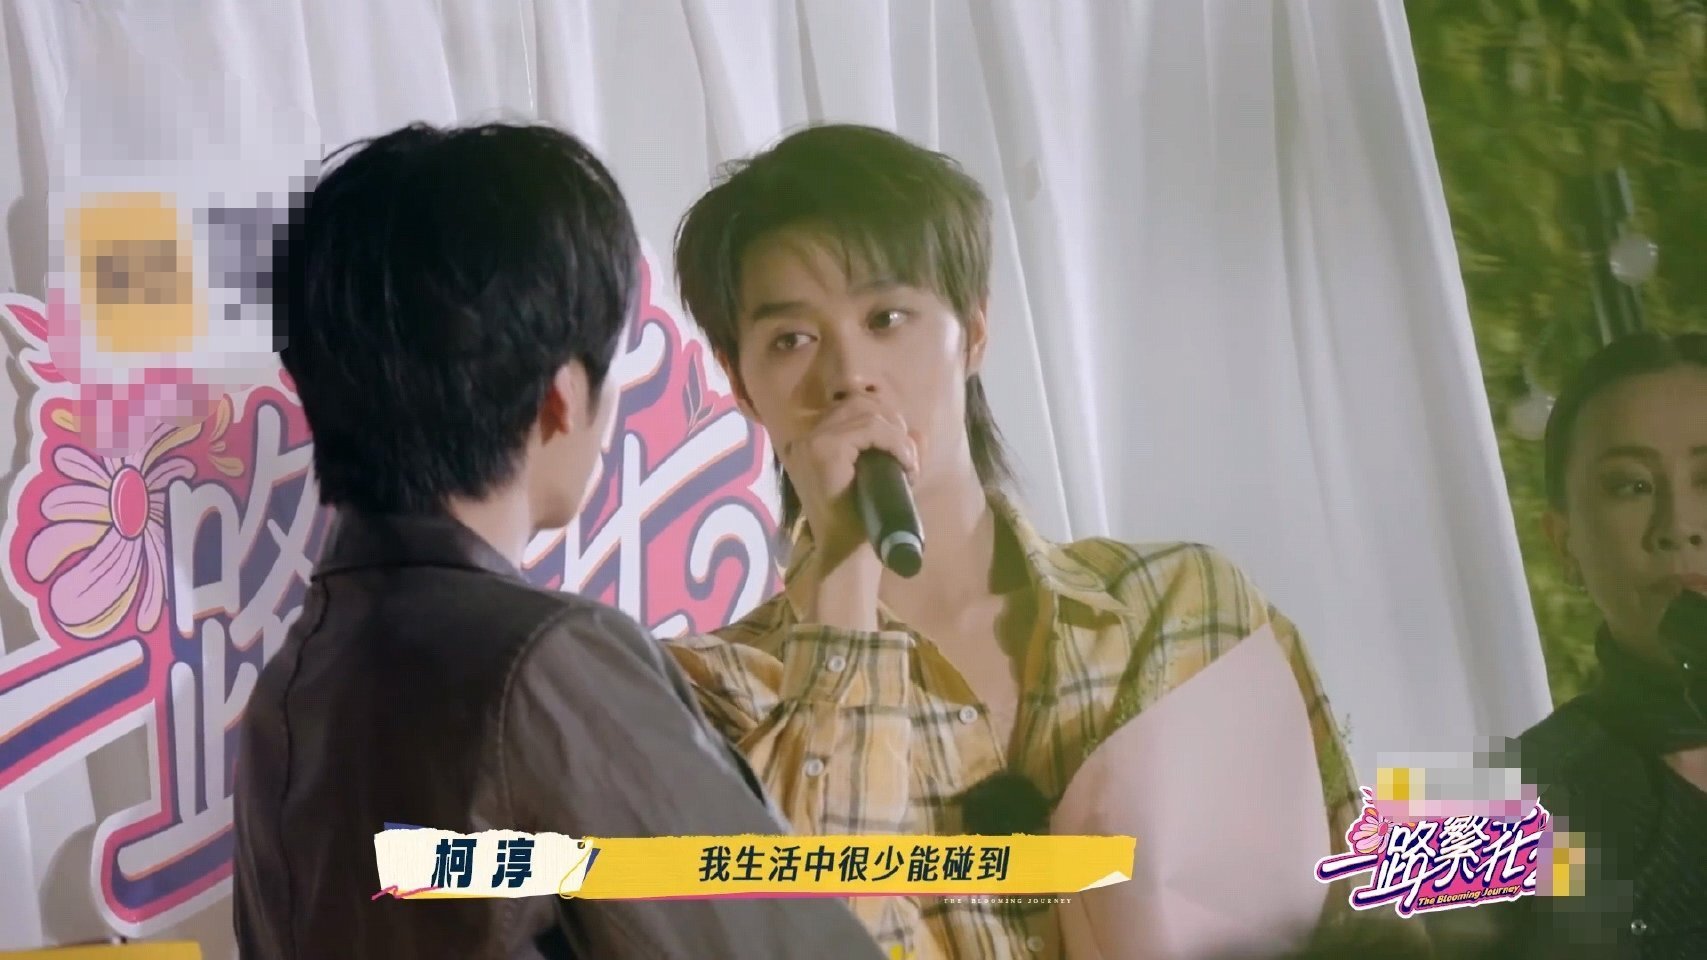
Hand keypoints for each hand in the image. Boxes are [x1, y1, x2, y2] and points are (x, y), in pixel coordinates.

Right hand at [779, 393, 918, 629]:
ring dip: (897, 435)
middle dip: (893, 423)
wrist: (846, 554)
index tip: (904, 451)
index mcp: (814, 441)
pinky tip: (905, 464)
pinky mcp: (823, 450)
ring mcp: (811, 442)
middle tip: (908, 457)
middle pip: (860, 402)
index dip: (886, 419)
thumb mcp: (882, 477)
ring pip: (866, 412)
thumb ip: (896, 452)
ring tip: (908, 464)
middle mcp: (807, 437)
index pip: (853, 406)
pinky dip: (895, 442)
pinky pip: (869, 429)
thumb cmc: (861, 520)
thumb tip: (917, 431)